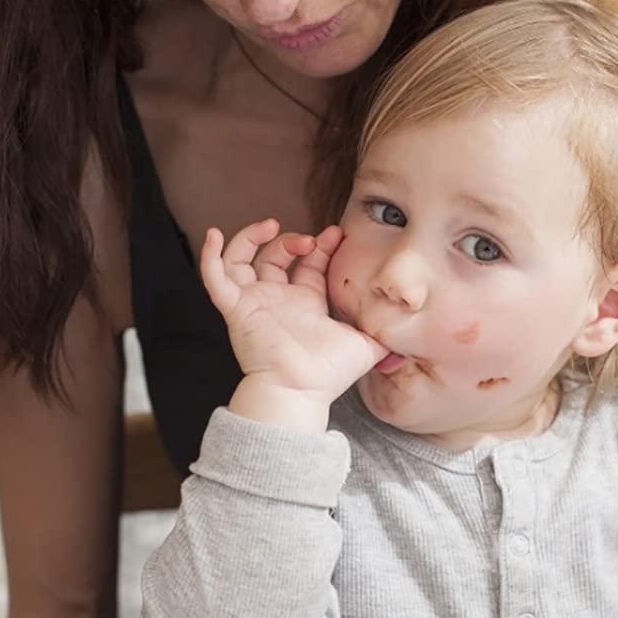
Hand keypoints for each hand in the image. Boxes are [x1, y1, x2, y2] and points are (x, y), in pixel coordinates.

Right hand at [200, 219, 386, 405]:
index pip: (309, 265)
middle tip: (309, 240)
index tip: (336, 233)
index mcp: (306, 304)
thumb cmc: (329, 374)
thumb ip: (384, 334)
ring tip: (270, 227)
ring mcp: (254, 302)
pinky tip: (214, 234)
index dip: (320, 245)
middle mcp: (278, 300)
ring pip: (241, 259)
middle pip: (275, 257)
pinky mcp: (235, 308)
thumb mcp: (366, 347)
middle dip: (290, 240)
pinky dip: (210, 255)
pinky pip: (213, 277)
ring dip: (252, 238)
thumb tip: (408, 331)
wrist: (300, 390)